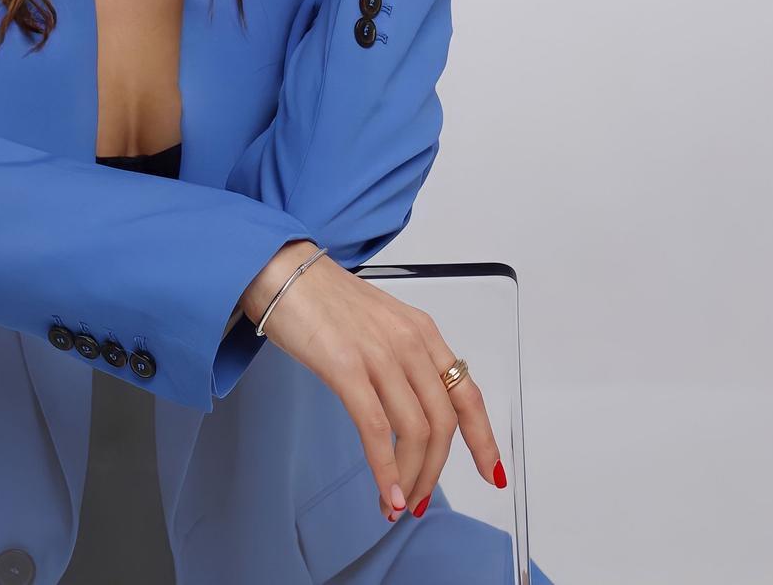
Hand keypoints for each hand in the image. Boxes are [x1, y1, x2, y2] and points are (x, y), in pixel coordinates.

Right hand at [240, 241, 504, 522]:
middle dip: (435, 471)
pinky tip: (384, 491)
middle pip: (443, 422)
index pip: (467, 393)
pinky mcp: (346, 366)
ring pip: (415, 432)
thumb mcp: (380, 323)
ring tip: (396, 502)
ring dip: (410, 478)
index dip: (483, 439)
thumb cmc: (324, 299)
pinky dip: (385, 468)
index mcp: (422, 331)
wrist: (282, 270)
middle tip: (418, 499)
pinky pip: (377, 429)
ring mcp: (380, 353)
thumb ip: (402, 360)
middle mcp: (410, 342)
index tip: (490, 472)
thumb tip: (412, 412)